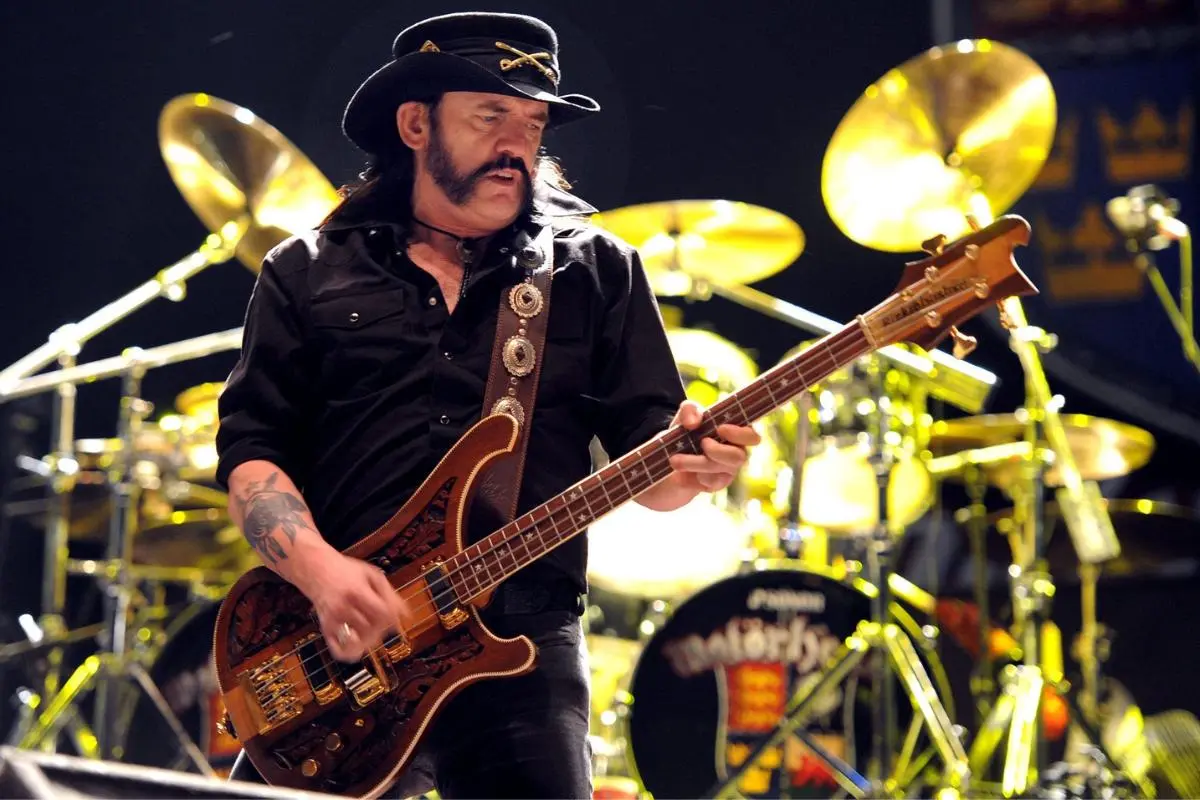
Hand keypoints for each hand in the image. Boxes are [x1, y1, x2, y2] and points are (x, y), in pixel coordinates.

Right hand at [300, 553, 410, 661]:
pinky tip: (359, 642)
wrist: (317, 570)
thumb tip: (407, 615)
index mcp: (357, 592)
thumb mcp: (372, 575)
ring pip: (359, 643)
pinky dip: (352, 652)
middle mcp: (343, 608)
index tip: (393, 614)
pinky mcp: (326, 629)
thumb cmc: (347, 571)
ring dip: (371, 639)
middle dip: (383, 628)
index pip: (382, 614)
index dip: (392, 617)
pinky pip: (341, 651)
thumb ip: (391, 595)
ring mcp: (332, 620)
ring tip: (372, 629)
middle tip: (382, 621)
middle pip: (372, 630)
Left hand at [636, 400, 761, 510]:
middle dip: (717, 451)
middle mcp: (736, 453)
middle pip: (738, 458)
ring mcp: (727, 472)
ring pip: (718, 472)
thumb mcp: (685, 415)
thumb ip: (689, 410)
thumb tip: (693, 422)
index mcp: (736, 433)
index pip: (752, 437)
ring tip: (675, 460)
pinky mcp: (715, 485)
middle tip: (702, 443)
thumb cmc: (687, 431)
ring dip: (695, 464)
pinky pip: (707, 485)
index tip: (720, 428)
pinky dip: (690, 479)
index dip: (741, 434)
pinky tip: (679, 476)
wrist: (670, 457)